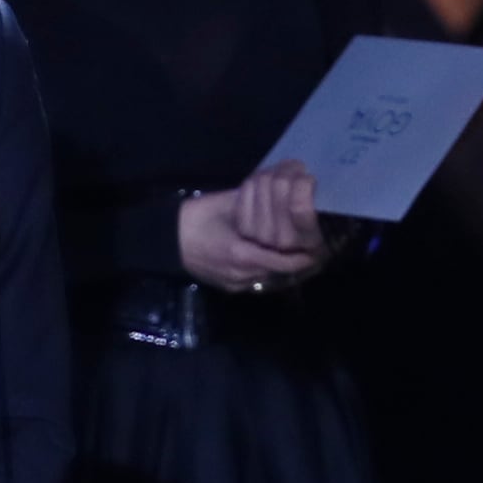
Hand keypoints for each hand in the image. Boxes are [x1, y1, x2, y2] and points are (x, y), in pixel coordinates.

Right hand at [178, 162, 327, 292]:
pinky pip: (255, 281)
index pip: (284, 262)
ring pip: (268, 278)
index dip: (304, 257)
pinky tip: (269, 259)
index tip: (318, 247)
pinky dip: (265, 271)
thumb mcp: (227, 205)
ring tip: (294, 254)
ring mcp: (234, 283)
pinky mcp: (228, 287)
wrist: (165, 239)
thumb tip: (281, 196)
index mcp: (242, 254)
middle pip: (279, 274)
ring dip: (280, 268)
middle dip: (294, 263)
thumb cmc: (196, 217)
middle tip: (310, 250)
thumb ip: (256, 206)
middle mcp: (241, 275)